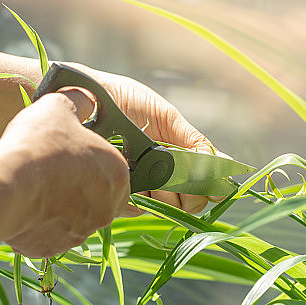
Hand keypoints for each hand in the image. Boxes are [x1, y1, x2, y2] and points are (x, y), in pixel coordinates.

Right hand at [0, 89, 129, 257]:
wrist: (8, 184)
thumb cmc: (40, 143)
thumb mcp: (60, 107)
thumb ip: (79, 104)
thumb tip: (86, 101)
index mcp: (118, 175)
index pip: (115, 171)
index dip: (93, 164)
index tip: (73, 158)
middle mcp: (108, 208)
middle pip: (99, 198)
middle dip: (80, 189)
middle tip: (53, 175)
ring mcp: (83, 232)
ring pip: (76, 219)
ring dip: (60, 208)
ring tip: (35, 190)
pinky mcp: (56, 248)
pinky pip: (51, 236)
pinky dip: (40, 226)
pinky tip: (24, 209)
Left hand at [78, 65, 217, 213]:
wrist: (80, 97)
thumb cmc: (121, 100)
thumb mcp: (164, 116)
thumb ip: (192, 139)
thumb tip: (225, 163)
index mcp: (177, 154)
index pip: (205, 180)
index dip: (212, 186)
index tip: (217, 188)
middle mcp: (161, 174)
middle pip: (192, 201)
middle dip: (191, 191)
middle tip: (176, 174)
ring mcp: (141, 186)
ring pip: (170, 207)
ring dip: (166, 192)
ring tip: (149, 170)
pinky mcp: (117, 194)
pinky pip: (139, 207)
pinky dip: (140, 196)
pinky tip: (130, 176)